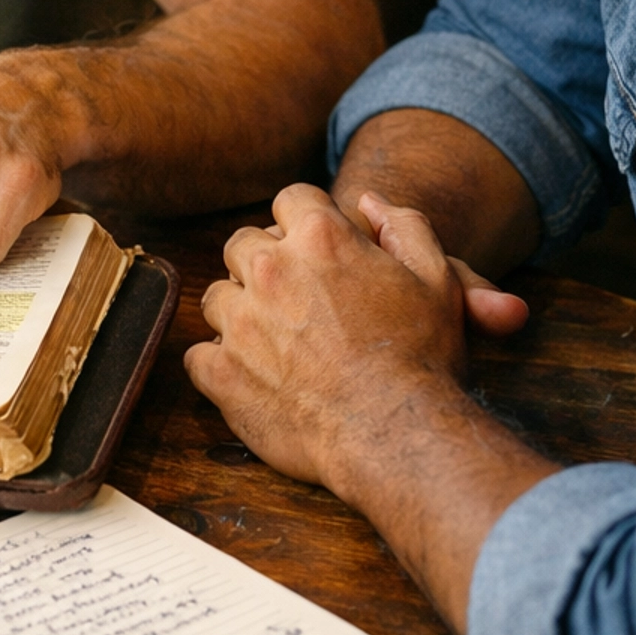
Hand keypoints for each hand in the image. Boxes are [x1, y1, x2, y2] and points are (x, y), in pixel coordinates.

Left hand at [184, 186, 523, 490]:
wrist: (397, 435)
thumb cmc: (422, 358)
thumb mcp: (437, 279)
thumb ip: (404, 227)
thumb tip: (369, 200)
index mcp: (320, 237)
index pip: (292, 199)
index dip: (307, 221)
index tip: (317, 250)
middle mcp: (271, 269)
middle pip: (243, 243)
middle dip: (264, 263)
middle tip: (295, 298)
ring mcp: (240, 322)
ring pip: (216, 296)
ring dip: (239, 312)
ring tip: (274, 341)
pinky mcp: (222, 373)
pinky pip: (198, 356)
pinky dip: (219, 365)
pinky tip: (251, 377)